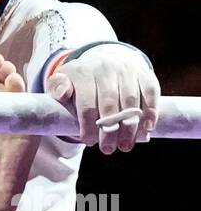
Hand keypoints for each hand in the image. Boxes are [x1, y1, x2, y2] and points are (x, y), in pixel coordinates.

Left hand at [45, 48, 159, 152]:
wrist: (105, 61)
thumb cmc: (82, 81)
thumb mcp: (64, 81)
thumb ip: (58, 88)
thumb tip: (62, 93)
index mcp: (83, 72)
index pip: (86, 102)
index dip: (88, 125)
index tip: (88, 141)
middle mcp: (106, 68)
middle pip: (109, 103)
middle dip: (109, 130)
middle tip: (108, 149)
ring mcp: (127, 70)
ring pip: (130, 100)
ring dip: (130, 126)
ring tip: (126, 145)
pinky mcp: (144, 73)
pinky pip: (150, 92)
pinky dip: (151, 111)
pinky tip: (147, 128)